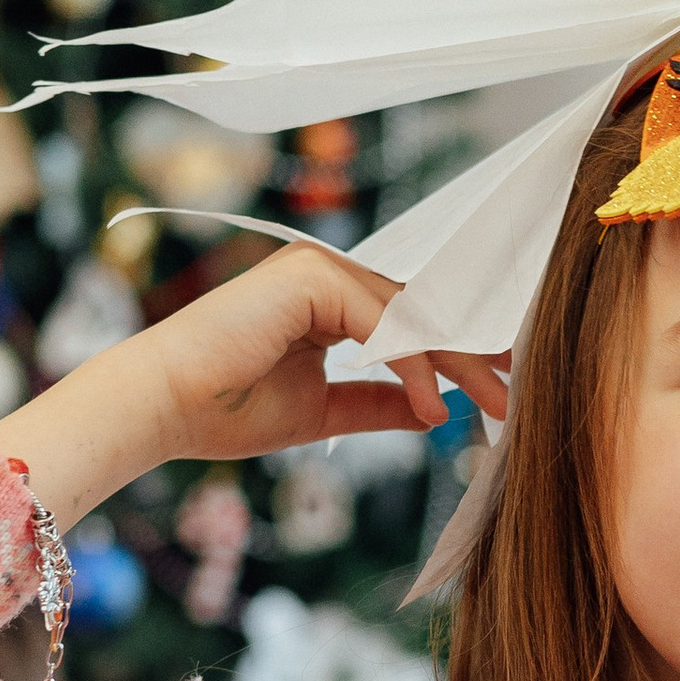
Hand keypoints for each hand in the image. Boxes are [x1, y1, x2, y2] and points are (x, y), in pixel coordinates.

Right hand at [0, 239, 508, 525]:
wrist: (163, 408)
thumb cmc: (225, 410)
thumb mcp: (322, 411)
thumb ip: (374, 402)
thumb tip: (431, 410)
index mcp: (327, 301)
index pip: (410, 320)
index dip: (457, 353)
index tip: (499, 389)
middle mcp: (327, 275)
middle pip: (421, 312)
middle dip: (472, 355)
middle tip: (516, 397)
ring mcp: (319, 269)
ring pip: (411, 314)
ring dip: (457, 362)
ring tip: (494, 406)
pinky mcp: (311, 276)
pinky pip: (383, 321)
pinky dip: (413, 364)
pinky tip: (431, 407)